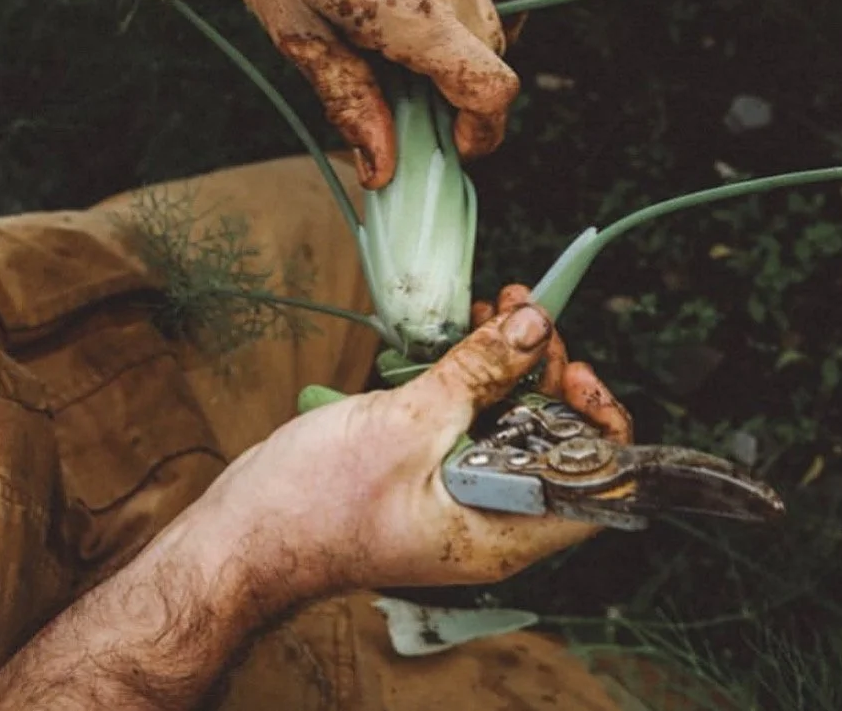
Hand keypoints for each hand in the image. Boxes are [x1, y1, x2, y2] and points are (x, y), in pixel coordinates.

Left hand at [183, 0, 532, 187]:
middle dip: (460, 100)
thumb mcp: (298, 38)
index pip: (490, 90)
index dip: (480, 135)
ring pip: (496, 22)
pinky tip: (466, 14)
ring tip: (413, 60)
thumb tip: (382, 171)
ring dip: (470, 55)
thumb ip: (351, 103)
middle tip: (399, 108)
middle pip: (489, 62)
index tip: (448, 149)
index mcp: (413, 11)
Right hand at [204, 291, 629, 595]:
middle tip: (529, 315)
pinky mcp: (427, 472)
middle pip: (553, 441)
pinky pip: (471, 421)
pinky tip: (471, 331)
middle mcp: (491, 516)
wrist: (243, 535)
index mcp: (503, 529)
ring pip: (511, 423)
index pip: (592, 485)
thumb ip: (479, 372)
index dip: (598, 421)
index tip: (571, 366)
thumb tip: (536, 325)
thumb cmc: (317, 503)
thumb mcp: (407, 424)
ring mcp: (457, 494)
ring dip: (513, 363)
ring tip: (503, 305)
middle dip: (548, 371)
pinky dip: (476, 375)